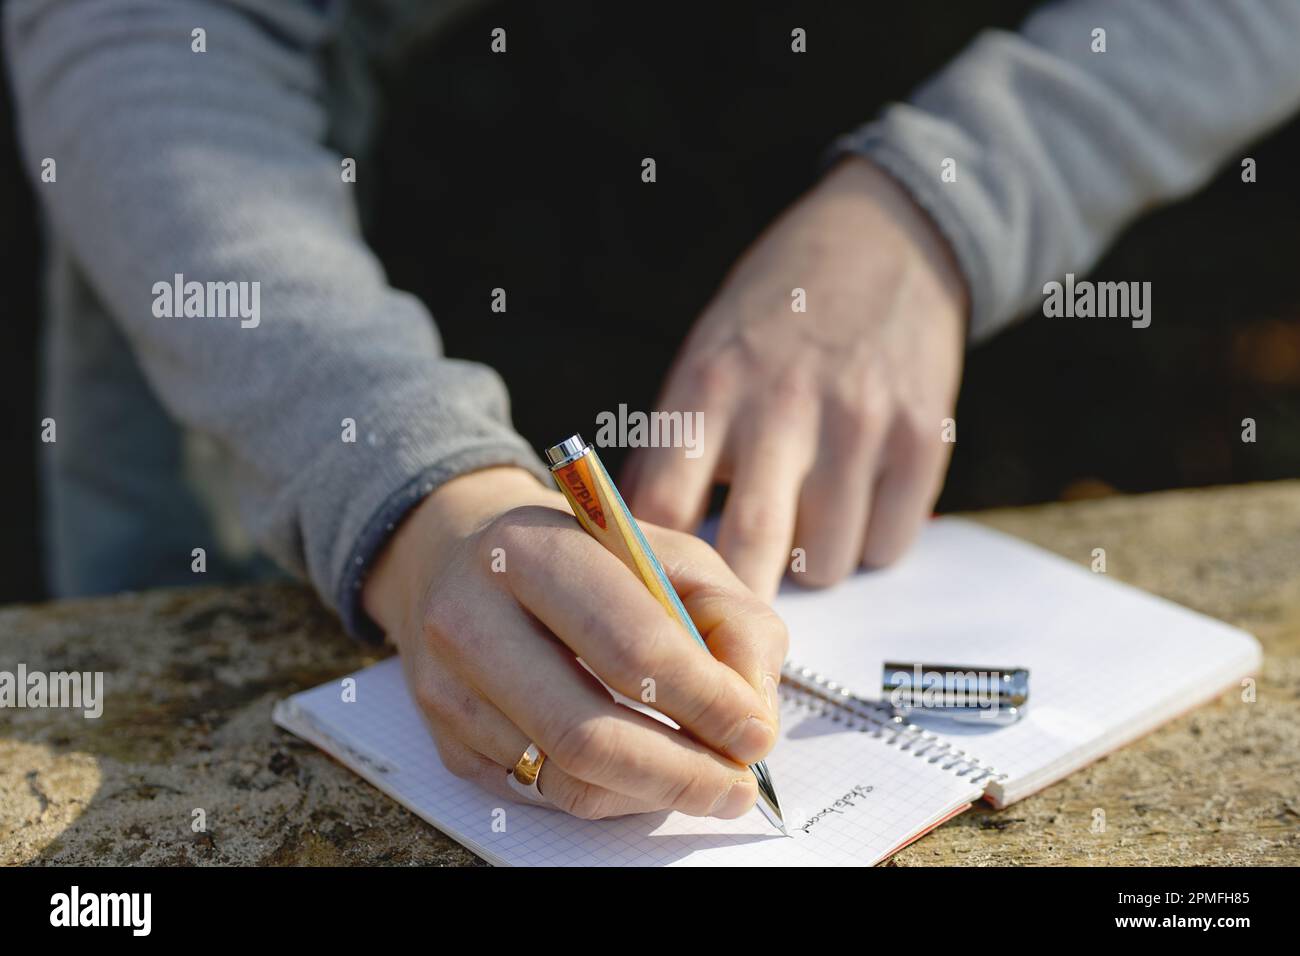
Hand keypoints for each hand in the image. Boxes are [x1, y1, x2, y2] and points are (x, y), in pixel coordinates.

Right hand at [363, 466, 787, 819]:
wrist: (467, 555)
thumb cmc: (588, 558)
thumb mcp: (674, 557)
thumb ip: (732, 622)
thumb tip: (752, 713)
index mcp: (534, 549)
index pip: (630, 646)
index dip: (705, 701)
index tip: (757, 733)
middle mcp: (471, 617)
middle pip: (587, 732)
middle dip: (682, 772)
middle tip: (738, 783)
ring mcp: (449, 687)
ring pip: (566, 778)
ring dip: (652, 792)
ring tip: (704, 779)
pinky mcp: (447, 741)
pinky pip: (543, 795)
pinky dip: (611, 796)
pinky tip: (644, 771)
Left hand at [623, 156, 967, 599]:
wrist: (885, 240)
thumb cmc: (775, 313)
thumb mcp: (705, 354)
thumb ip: (675, 443)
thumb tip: (638, 539)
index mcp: (709, 385)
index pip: (663, 506)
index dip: (656, 565)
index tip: (659, 592)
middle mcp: (782, 405)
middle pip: (750, 548)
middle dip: (736, 599)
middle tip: (730, 614)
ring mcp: (859, 422)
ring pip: (825, 563)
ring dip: (808, 566)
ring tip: (804, 526)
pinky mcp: (921, 436)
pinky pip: (887, 545)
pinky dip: (867, 543)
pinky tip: (855, 504)